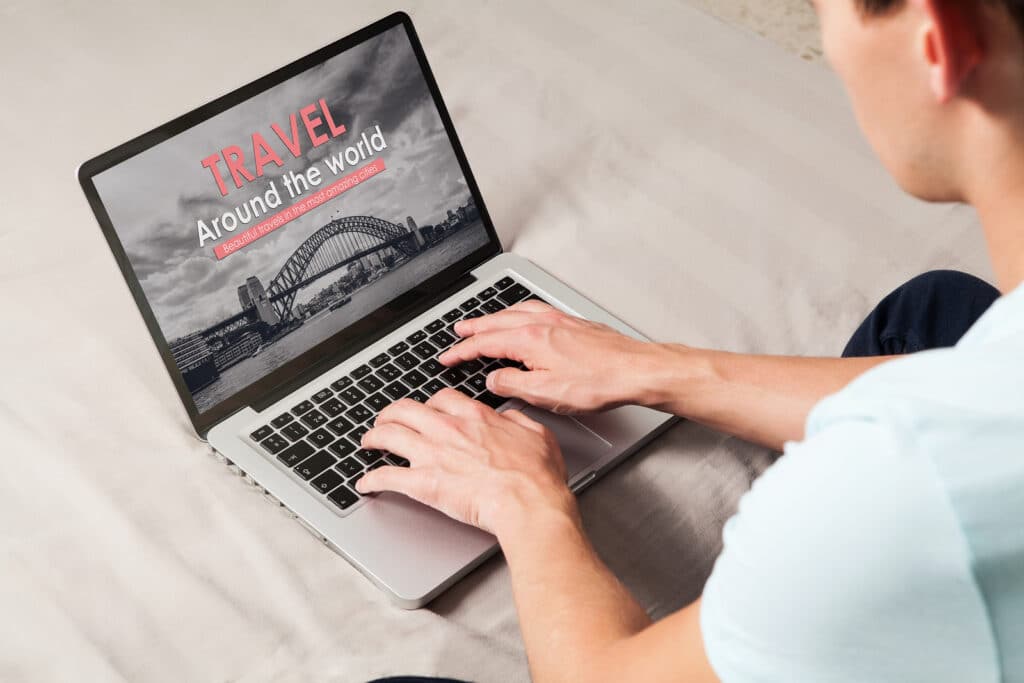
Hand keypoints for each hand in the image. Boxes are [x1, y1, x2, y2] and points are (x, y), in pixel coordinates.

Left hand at [356, 388, 576, 534]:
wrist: (528, 503)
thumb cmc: (537, 476)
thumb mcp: (538, 435)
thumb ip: (518, 420)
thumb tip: (508, 417)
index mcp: (475, 417)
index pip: (440, 398)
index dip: (429, 402)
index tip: (426, 409)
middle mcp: (449, 430)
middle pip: (405, 409)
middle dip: (390, 413)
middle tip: (385, 420)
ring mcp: (433, 455)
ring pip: (388, 435)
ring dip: (373, 438)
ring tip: (367, 442)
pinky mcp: (423, 484)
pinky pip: (387, 477)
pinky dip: (371, 480)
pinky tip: (365, 483)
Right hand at [439, 300, 665, 413]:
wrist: (635, 371)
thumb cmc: (598, 382)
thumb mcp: (545, 394)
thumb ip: (512, 385)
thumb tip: (494, 381)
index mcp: (530, 340)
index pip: (485, 343)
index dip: (462, 351)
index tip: (447, 357)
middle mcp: (542, 324)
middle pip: (497, 322)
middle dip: (473, 328)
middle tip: (457, 331)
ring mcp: (559, 320)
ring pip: (516, 312)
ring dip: (495, 317)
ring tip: (483, 321)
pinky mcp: (573, 323)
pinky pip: (536, 310)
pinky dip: (519, 312)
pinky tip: (523, 317)